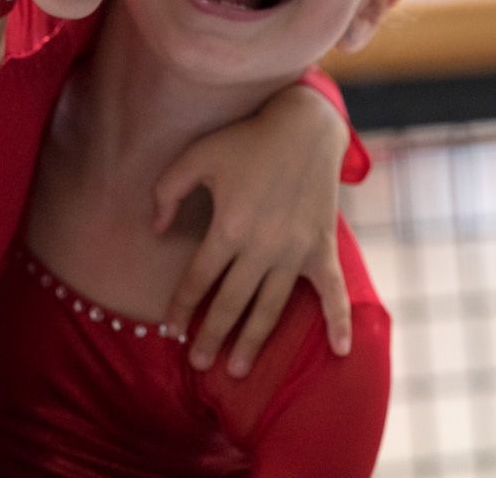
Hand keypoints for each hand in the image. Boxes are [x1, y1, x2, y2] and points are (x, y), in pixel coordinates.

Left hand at [153, 84, 352, 377]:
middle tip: (199, 363)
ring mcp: (296, 251)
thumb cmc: (246, 139)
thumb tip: (154, 229)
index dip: (182, 307)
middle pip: (231, 303)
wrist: (304, 126)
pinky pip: (333, 292)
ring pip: (270, 307)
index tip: (171, 330)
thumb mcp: (196, 155)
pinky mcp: (322, 247)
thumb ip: (167, 191)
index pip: (198, 280)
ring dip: (254, 341)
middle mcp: (261, 246)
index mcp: (228, 227)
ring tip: (238, 369)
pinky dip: (339, 321)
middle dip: (212, 336)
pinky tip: (340, 351)